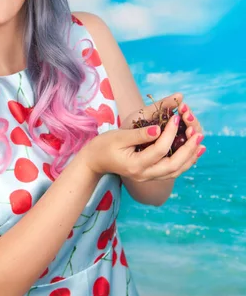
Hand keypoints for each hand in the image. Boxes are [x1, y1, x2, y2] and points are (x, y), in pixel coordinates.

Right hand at [82, 92, 205, 180]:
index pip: (160, 150)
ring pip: (176, 171)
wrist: (95, 162)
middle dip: (188, 149)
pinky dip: (184, 162)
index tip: (176, 117)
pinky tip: (193, 152)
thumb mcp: (119, 136)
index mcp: (136, 165)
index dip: (170, 133)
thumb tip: (159, 129)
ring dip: (190, 157)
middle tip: (199, 132)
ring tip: (201, 143)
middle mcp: (144, 175)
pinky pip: (172, 171)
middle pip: (173, 165)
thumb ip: (140, 134)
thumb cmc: (104, 146)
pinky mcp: (150, 175)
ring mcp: (148, 177)